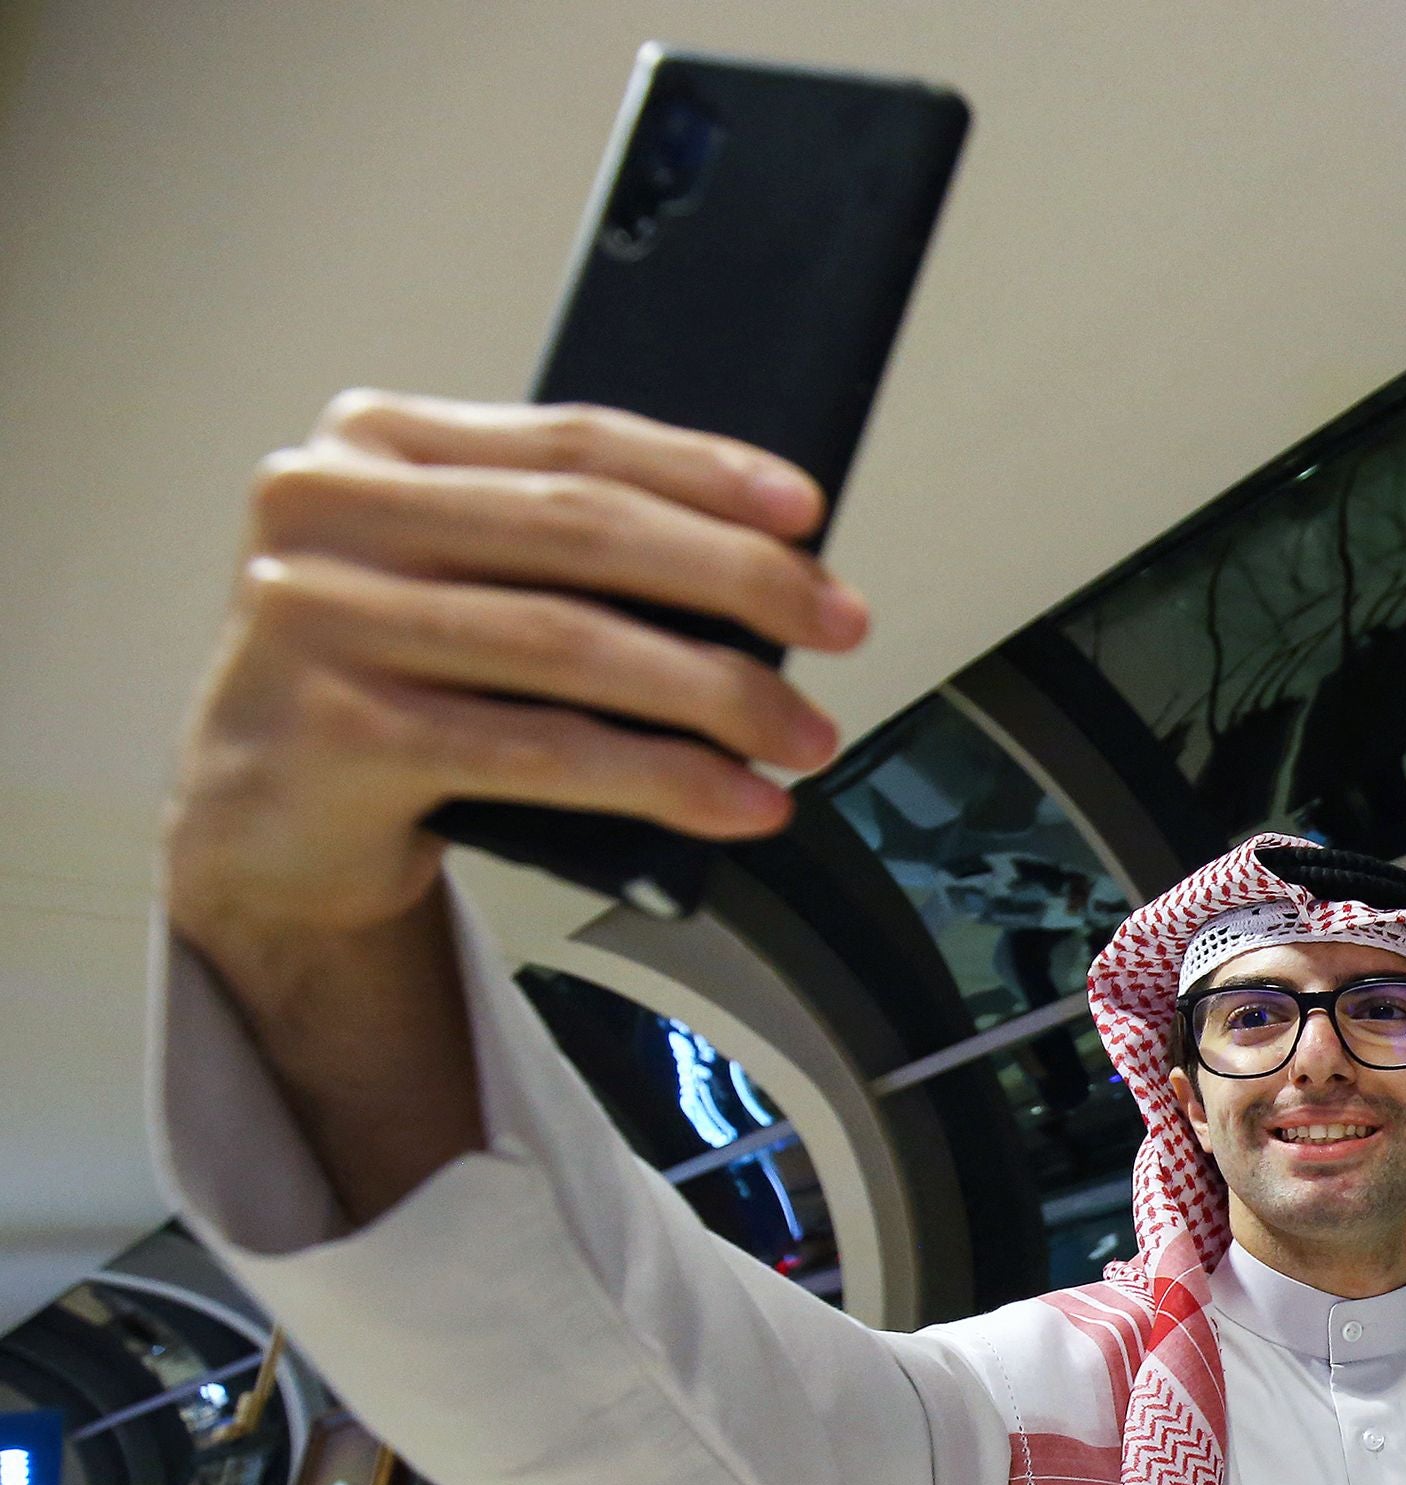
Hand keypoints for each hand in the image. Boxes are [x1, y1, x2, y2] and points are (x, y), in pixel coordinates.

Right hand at [167, 389, 869, 962]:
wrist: (263, 817)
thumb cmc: (388, 684)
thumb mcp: (458, 585)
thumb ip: (560, 551)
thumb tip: (762, 567)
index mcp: (371, 447)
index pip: (571, 441)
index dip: (705, 473)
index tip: (807, 514)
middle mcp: (327, 514)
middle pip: (582, 531)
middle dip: (738, 580)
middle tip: (839, 624)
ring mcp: (317, 620)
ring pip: (571, 645)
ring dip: (718, 696)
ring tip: (804, 734)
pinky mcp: (337, 733)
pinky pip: (541, 751)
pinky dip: (661, 779)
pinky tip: (735, 801)